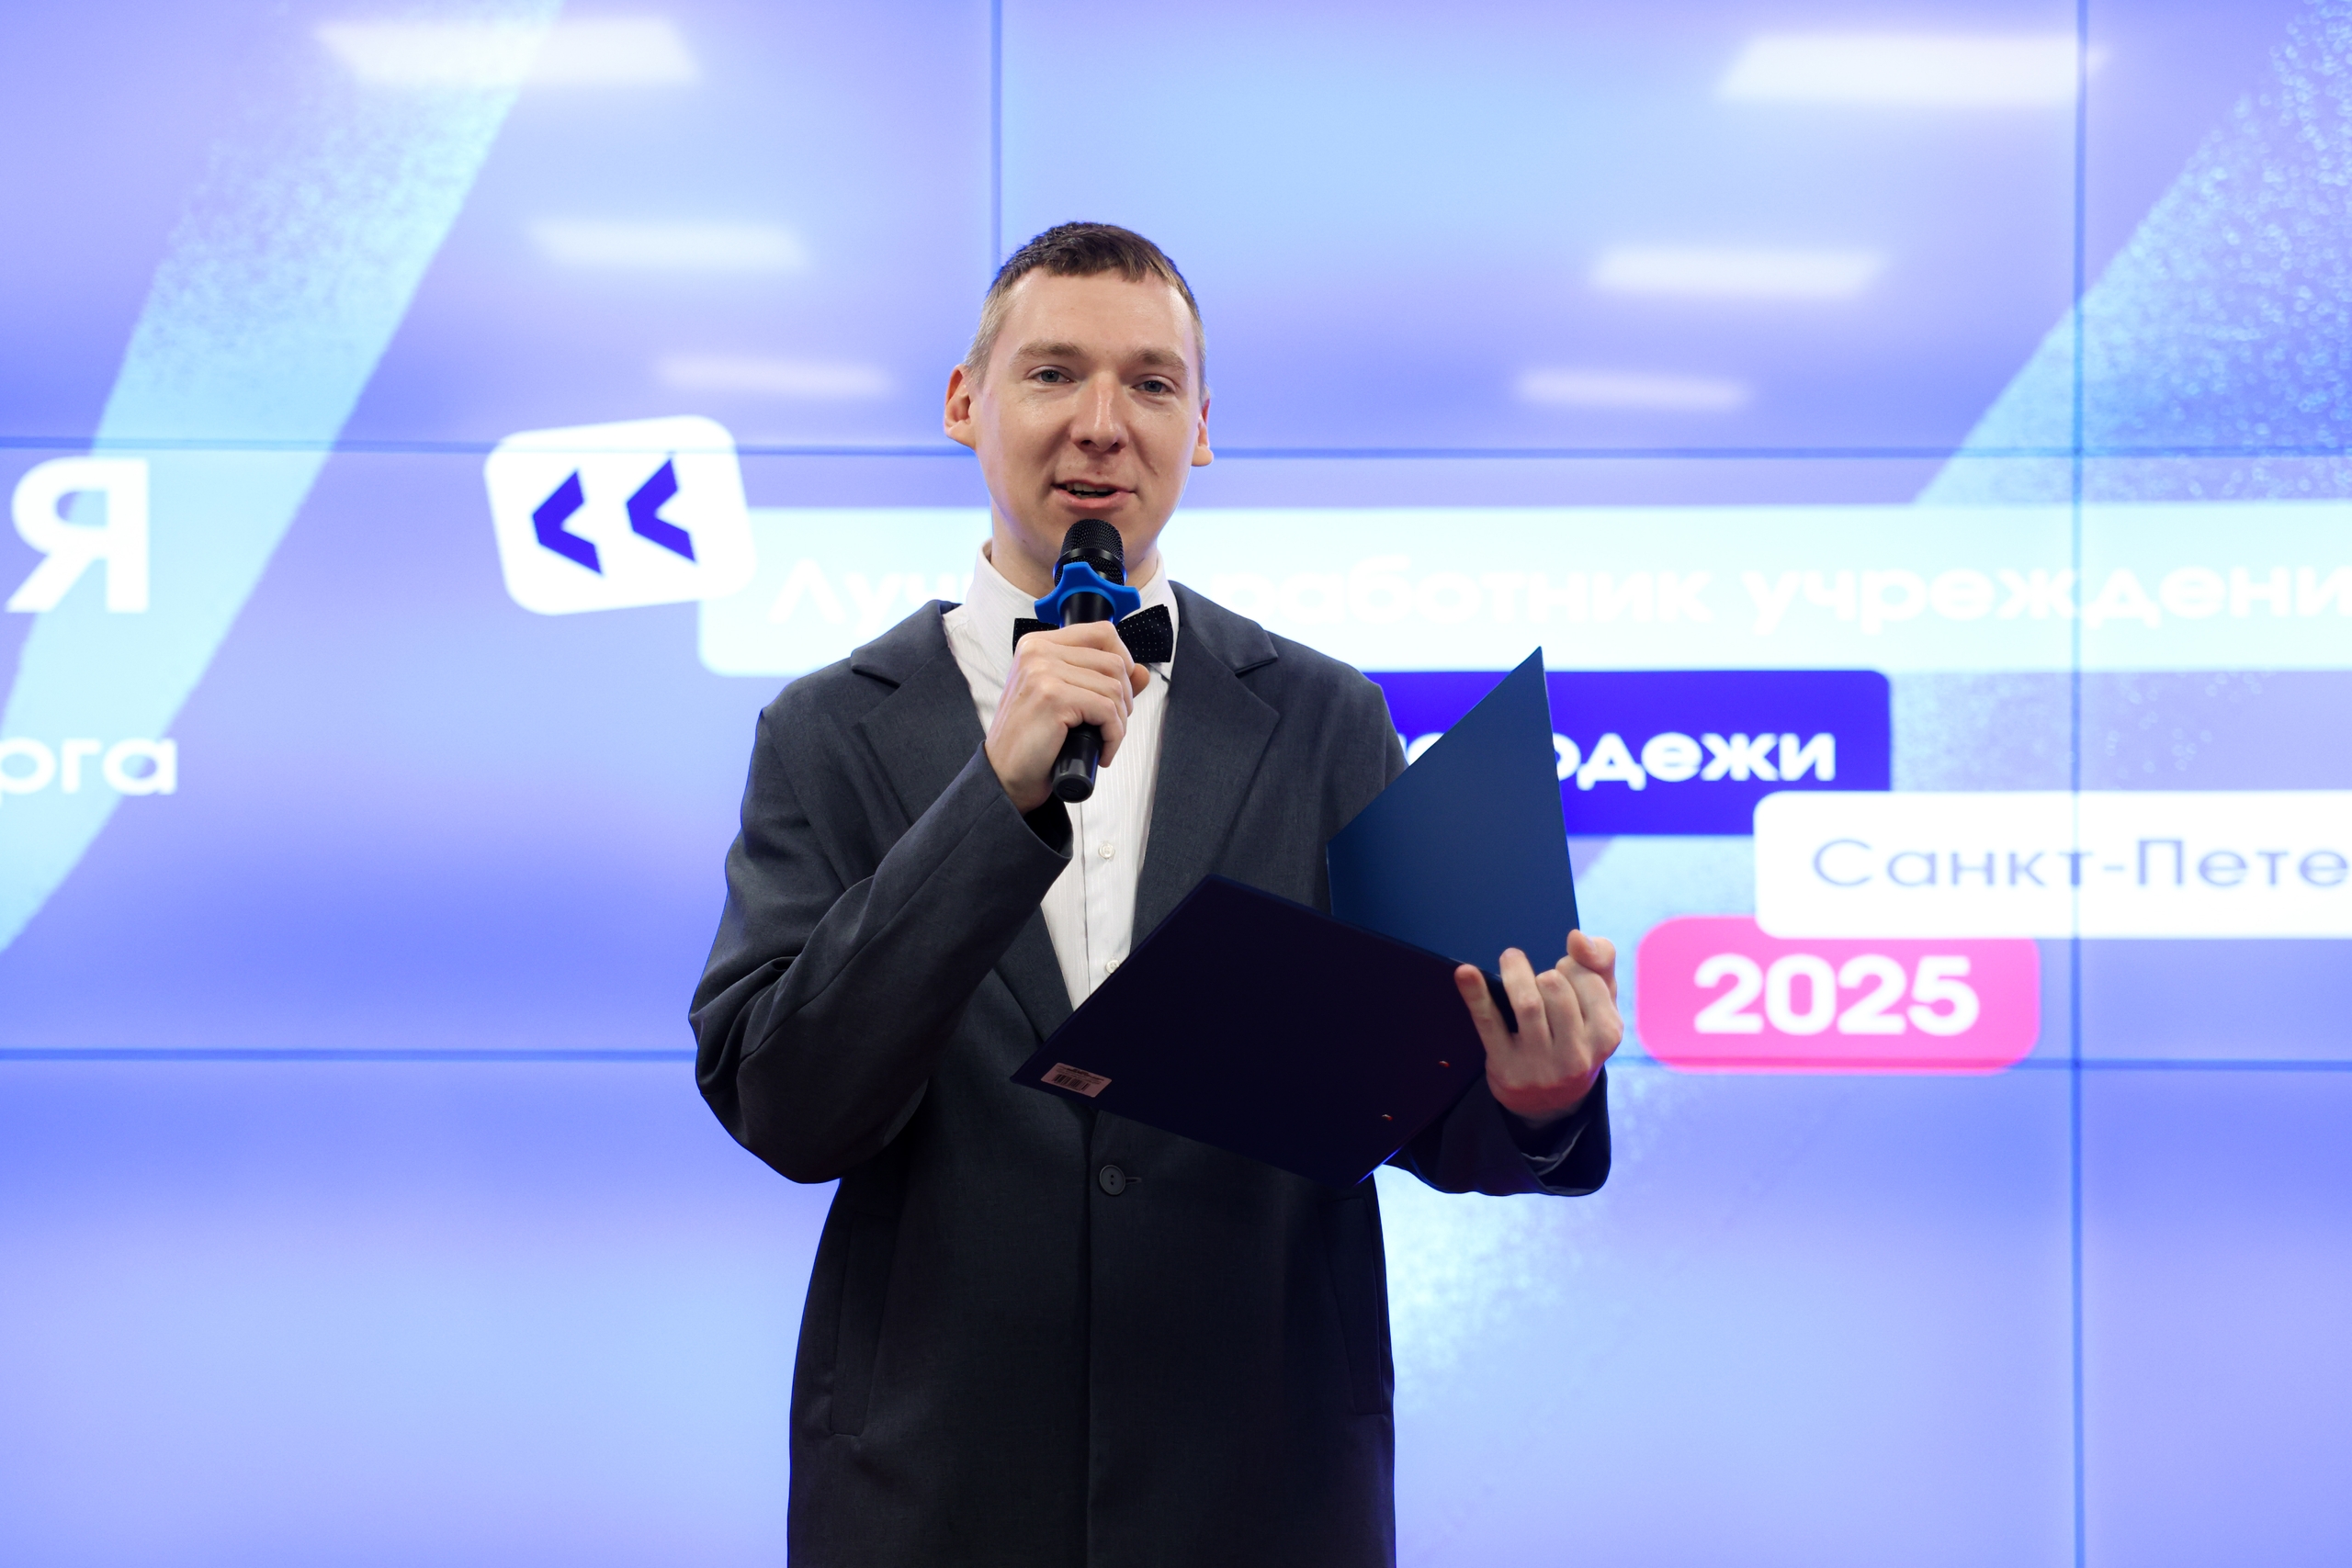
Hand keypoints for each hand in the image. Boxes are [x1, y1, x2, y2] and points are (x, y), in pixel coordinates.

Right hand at [985, 620, 1149, 811]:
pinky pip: (1107, 711)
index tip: (1119, 691)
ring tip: (1104, 740)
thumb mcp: (1067, 699)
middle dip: (1124, 698)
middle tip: (1111, 724)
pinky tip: (1102, 751)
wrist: (1005, 775)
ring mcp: (1043, 671)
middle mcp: (1037, 651)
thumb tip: (1142, 671)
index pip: (1102, 632)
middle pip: (1114, 661)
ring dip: (1119, 721)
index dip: (1123, 661)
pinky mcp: (1053, 697)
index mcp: (1038, 644)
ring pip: (1114, 687)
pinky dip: (1114, 736)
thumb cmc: (1031, 739)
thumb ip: (1102, 680)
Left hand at [1453, 931, 1621, 1127]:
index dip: (1573, 967)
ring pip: (1527, 1003)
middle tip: (1539, 981)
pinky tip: (1465, 973)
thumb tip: (1576, 938)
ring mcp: (1541, 1065)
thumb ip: (1601, 960)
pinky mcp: (1507, 1067)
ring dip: (1515, 972)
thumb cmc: (1576, 1034)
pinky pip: (1489, 1022)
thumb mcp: (1600, 1003)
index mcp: (1607, 1034)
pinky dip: (1475, 994)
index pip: (1588, 978)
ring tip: (1510, 959)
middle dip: (1544, 973)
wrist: (1549, 1100)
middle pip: (1556, 987)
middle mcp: (1578, 1054)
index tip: (1566, 977)